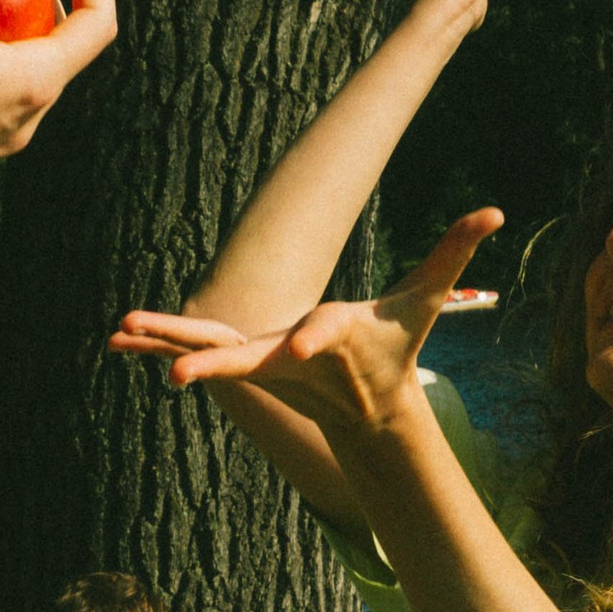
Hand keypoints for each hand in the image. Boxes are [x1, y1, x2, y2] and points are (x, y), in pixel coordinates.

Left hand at [113, 212, 504, 446]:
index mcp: (332, 337)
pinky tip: (118, 338)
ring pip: (207, 347)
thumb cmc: (395, 345)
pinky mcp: (241, 357)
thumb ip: (453, 253)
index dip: (313, 339)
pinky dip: (158, 342)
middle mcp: (287, 354)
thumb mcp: (425, 300)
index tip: (300, 346)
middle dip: (212, 361)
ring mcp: (259, 359)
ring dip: (165, 341)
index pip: (323, 334)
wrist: (364, 401)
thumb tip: (494, 210)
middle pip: (246, 357)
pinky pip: (194, 344)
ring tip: (122, 332)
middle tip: (177, 374)